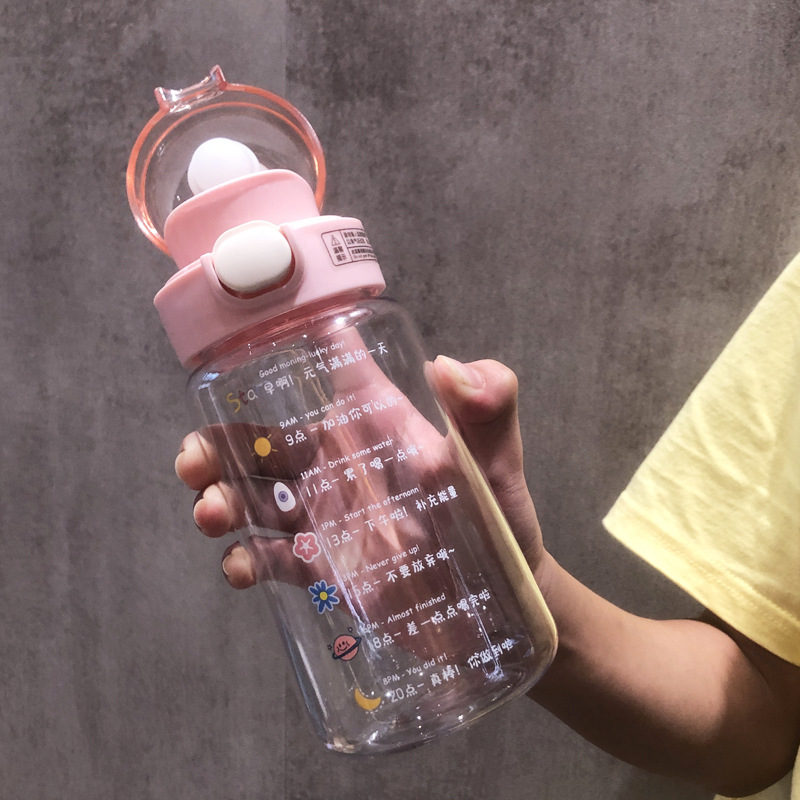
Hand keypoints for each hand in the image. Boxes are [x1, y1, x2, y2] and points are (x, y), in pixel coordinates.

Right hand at [175, 356, 545, 592]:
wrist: (501, 600)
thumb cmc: (499, 519)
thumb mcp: (494, 462)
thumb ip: (488, 412)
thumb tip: (450, 366)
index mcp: (373, 424)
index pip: (325, 372)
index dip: (279, 353)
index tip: (233, 351)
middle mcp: (339, 464)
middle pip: (262, 443)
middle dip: (219, 446)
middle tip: (193, 460)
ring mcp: (325, 516)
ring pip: (254, 498)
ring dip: (220, 500)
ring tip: (211, 513)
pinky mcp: (323, 566)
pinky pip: (272, 559)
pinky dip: (247, 561)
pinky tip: (240, 566)